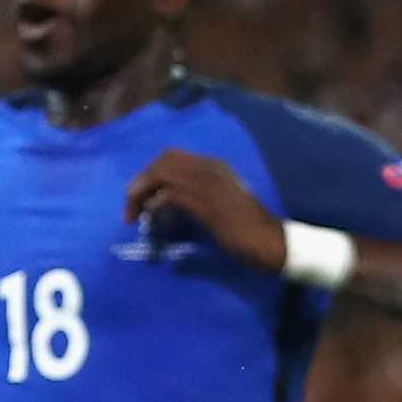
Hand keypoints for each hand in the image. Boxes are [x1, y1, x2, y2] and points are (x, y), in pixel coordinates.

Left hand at [121, 149, 285, 270]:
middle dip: (140, 182)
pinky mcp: (205, 203)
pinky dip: (154, 208)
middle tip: (130, 208)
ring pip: (161, 174)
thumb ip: (196, 204)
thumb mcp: (221, 208)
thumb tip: (165, 212)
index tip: (141, 198)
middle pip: (162, 161)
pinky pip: (168, 196)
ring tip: (132, 215)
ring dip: (141, 194)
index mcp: (215, 167)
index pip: (172, 158)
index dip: (151, 174)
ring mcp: (208, 183)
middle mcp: (210, 168)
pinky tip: (152, 222)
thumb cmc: (248, 232)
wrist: (270, 243)